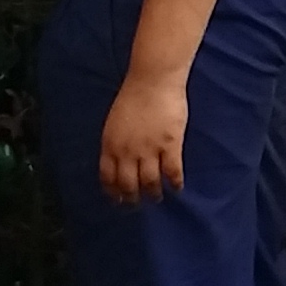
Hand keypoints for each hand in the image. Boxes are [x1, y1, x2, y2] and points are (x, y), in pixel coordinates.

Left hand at [101, 70, 191, 202]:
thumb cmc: (133, 96)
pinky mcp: (170, 145)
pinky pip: (172, 171)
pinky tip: (177, 187)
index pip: (108, 177)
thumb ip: (115, 143)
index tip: (117, 200)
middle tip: (136, 204)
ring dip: (153, 194)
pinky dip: (174, 182)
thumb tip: (118, 161)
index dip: (113, 192)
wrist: (153, 81)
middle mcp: (127, 152)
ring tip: (157, 198)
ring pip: (150, 182)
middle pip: (128, 184)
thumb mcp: (114, 122)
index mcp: (111, 145)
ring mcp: (149, 150)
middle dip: (132, 198)